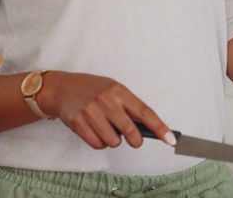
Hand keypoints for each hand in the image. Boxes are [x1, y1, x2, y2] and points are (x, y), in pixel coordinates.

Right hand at [38, 71, 174, 150]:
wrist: (62, 88)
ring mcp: (91, 112)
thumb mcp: (112, 89)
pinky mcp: (78, 123)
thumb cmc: (91, 89)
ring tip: (105, 128)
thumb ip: (128, 106)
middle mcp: (106, 101)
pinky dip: (99, 142)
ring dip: (112, 140)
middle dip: (135, 141)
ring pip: (113, 142)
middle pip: (131, 132)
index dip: (159, 127)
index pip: (144, 112)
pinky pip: (97, 144)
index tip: (170, 139)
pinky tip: (94, 130)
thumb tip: (147, 127)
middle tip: (134, 140)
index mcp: (119, 91)